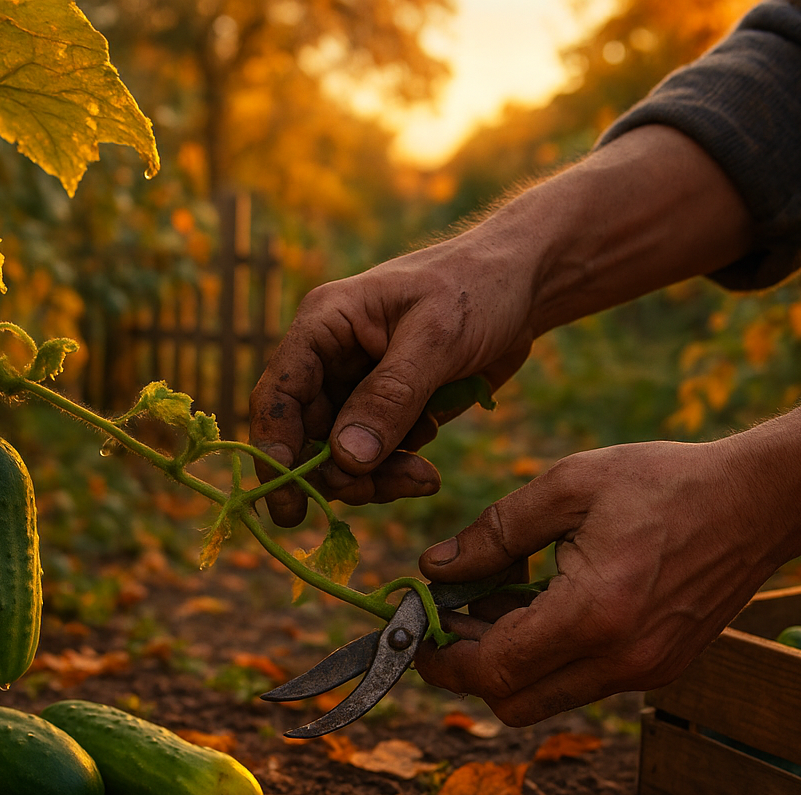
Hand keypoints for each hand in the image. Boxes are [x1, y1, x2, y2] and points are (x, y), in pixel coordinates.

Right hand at [248, 236, 535, 526]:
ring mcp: (358, 389)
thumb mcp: (437, 337)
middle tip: (374, 492)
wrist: (526, 285)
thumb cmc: (478, 287)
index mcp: (325, 325)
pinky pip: (375, 460)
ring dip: (373, 480)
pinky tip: (428, 474)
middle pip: (305, 437)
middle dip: (336, 473)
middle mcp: (331, 360)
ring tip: (422, 480)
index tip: (288, 503)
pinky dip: (396, 474)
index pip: (278, 394)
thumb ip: (390, 396)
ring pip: (340, 457)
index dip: (274, 450)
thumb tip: (345, 458)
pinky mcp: (389, 412)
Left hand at [412, 440, 790, 725]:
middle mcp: (621, 660)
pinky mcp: (659, 670)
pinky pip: (581, 683)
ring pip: (545, 698)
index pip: (493, 670)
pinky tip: (540, 603)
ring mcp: (645, 673)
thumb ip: (495, 532)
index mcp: (594, 616)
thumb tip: (435, 568)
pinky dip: (547, 656)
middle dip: (466, 666)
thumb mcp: (569, 486)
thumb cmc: (666, 482)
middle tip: (446, 615)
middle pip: (512, 701)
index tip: (415, 626)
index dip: (440, 657)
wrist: (761, 500)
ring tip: (492, 601)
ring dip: (506, 662)